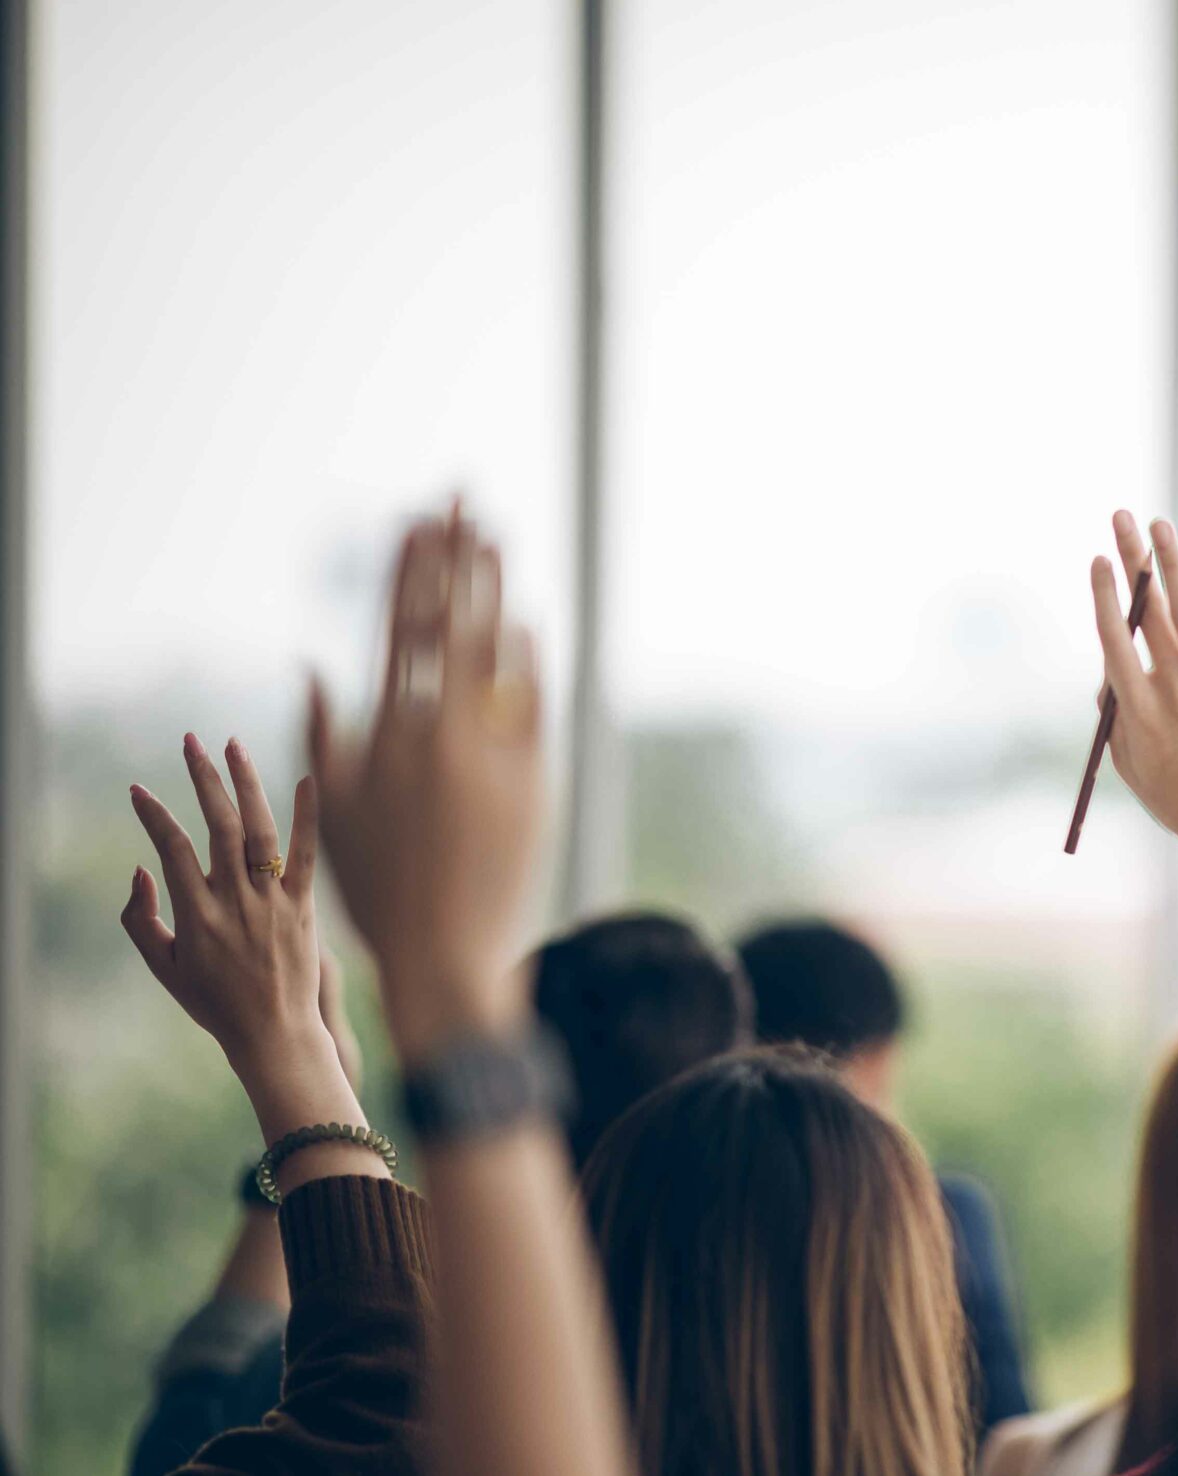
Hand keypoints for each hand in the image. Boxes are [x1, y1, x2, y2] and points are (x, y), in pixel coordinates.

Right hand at [124, 735, 366, 1145]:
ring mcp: (273, 902)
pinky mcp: (304, 908)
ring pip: (260, 830)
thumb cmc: (214, 1003)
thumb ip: (140, 918)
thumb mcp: (164, 967)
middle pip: (218, 825)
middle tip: (189, 741)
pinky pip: (306, 856)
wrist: (275, 1035)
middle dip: (202, 777)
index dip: (155, 814)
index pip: (172, 848)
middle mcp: (235, 901)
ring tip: (232, 746)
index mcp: (196, 914)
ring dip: (246, 783)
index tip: (139, 789)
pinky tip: (307, 780)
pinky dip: (307, 816)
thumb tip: (140, 868)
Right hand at [310, 502, 544, 1059]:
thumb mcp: (334, 806)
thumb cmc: (378, 887)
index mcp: (386, 733)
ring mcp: (492, 751)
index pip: (397, 626)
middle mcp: (439, 732)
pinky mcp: (535, 777)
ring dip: (496, 589)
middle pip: (450, 619)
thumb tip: (316, 664)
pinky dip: (529, 658)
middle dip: (457, 553)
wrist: (446, 950)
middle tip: (466, 498)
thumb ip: (326, 731)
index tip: (415, 518)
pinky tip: (529, 619)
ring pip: (497, 651)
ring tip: (499, 538)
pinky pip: (534, 702)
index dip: (408, 566)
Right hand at [1089, 511, 1177, 868]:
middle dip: (1132, 562)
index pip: (1113, 638)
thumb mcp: (1128, 761)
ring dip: (1173, 565)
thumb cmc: (1174, 800)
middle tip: (1121, 517)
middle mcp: (1172, 693)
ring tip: (1161, 524)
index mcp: (1135, 710)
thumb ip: (1115, 712)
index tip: (1097, 558)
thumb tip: (1111, 665)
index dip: (1103, 595)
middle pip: (1147, 614)